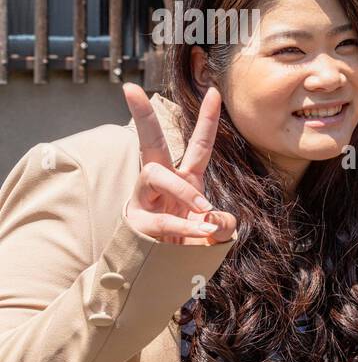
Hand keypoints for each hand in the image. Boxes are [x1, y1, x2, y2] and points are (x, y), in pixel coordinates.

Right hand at [122, 83, 237, 244]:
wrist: (162, 271)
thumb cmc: (189, 243)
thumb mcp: (215, 233)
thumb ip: (223, 226)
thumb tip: (214, 220)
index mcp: (186, 177)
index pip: (199, 144)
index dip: (208, 119)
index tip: (215, 91)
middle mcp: (163, 181)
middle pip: (151, 142)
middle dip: (143, 116)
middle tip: (131, 89)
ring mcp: (147, 199)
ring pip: (157, 176)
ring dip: (182, 190)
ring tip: (203, 207)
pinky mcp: (139, 221)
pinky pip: (162, 218)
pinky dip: (186, 226)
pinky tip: (200, 231)